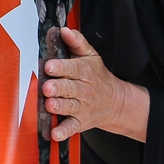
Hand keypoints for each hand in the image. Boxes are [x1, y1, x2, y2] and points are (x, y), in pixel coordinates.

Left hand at [41, 27, 149, 142]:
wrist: (116, 102)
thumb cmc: (97, 76)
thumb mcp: (91, 56)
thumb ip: (77, 43)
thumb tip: (64, 30)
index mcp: (84, 71)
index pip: (72, 68)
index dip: (61, 67)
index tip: (49, 65)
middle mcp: (83, 90)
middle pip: (69, 88)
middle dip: (58, 87)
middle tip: (47, 87)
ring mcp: (82, 107)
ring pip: (69, 107)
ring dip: (59, 106)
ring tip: (49, 105)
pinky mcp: (80, 122)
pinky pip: (71, 128)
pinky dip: (63, 132)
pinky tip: (54, 133)